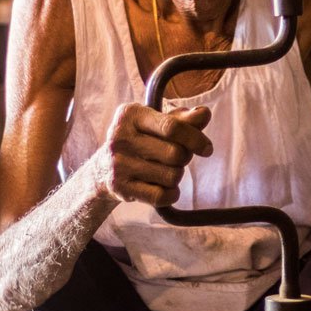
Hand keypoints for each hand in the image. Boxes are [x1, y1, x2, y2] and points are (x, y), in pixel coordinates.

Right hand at [96, 103, 212, 206]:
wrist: (103, 169)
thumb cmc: (140, 141)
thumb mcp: (156, 124)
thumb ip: (183, 119)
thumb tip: (204, 113)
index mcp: (131, 115)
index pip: (172, 127)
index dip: (196, 139)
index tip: (207, 149)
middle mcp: (120, 137)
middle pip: (176, 153)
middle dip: (184, 158)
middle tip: (177, 158)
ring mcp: (118, 163)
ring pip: (172, 176)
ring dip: (177, 176)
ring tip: (165, 171)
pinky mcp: (120, 187)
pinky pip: (161, 196)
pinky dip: (171, 194)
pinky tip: (165, 188)